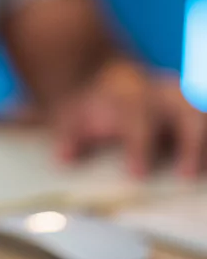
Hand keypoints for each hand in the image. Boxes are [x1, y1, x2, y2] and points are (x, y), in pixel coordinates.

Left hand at [53, 58, 205, 178]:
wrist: (94, 81)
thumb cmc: (86, 109)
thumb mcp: (70, 118)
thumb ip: (70, 136)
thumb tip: (66, 157)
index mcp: (130, 95)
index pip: (141, 120)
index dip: (141, 148)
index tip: (138, 174)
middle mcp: (162, 94)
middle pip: (189, 112)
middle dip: (192, 143)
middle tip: (188, 175)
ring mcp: (183, 98)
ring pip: (203, 113)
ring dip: (205, 143)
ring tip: (204, 177)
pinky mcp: (192, 108)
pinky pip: (204, 118)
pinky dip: (205, 143)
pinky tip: (204, 172)